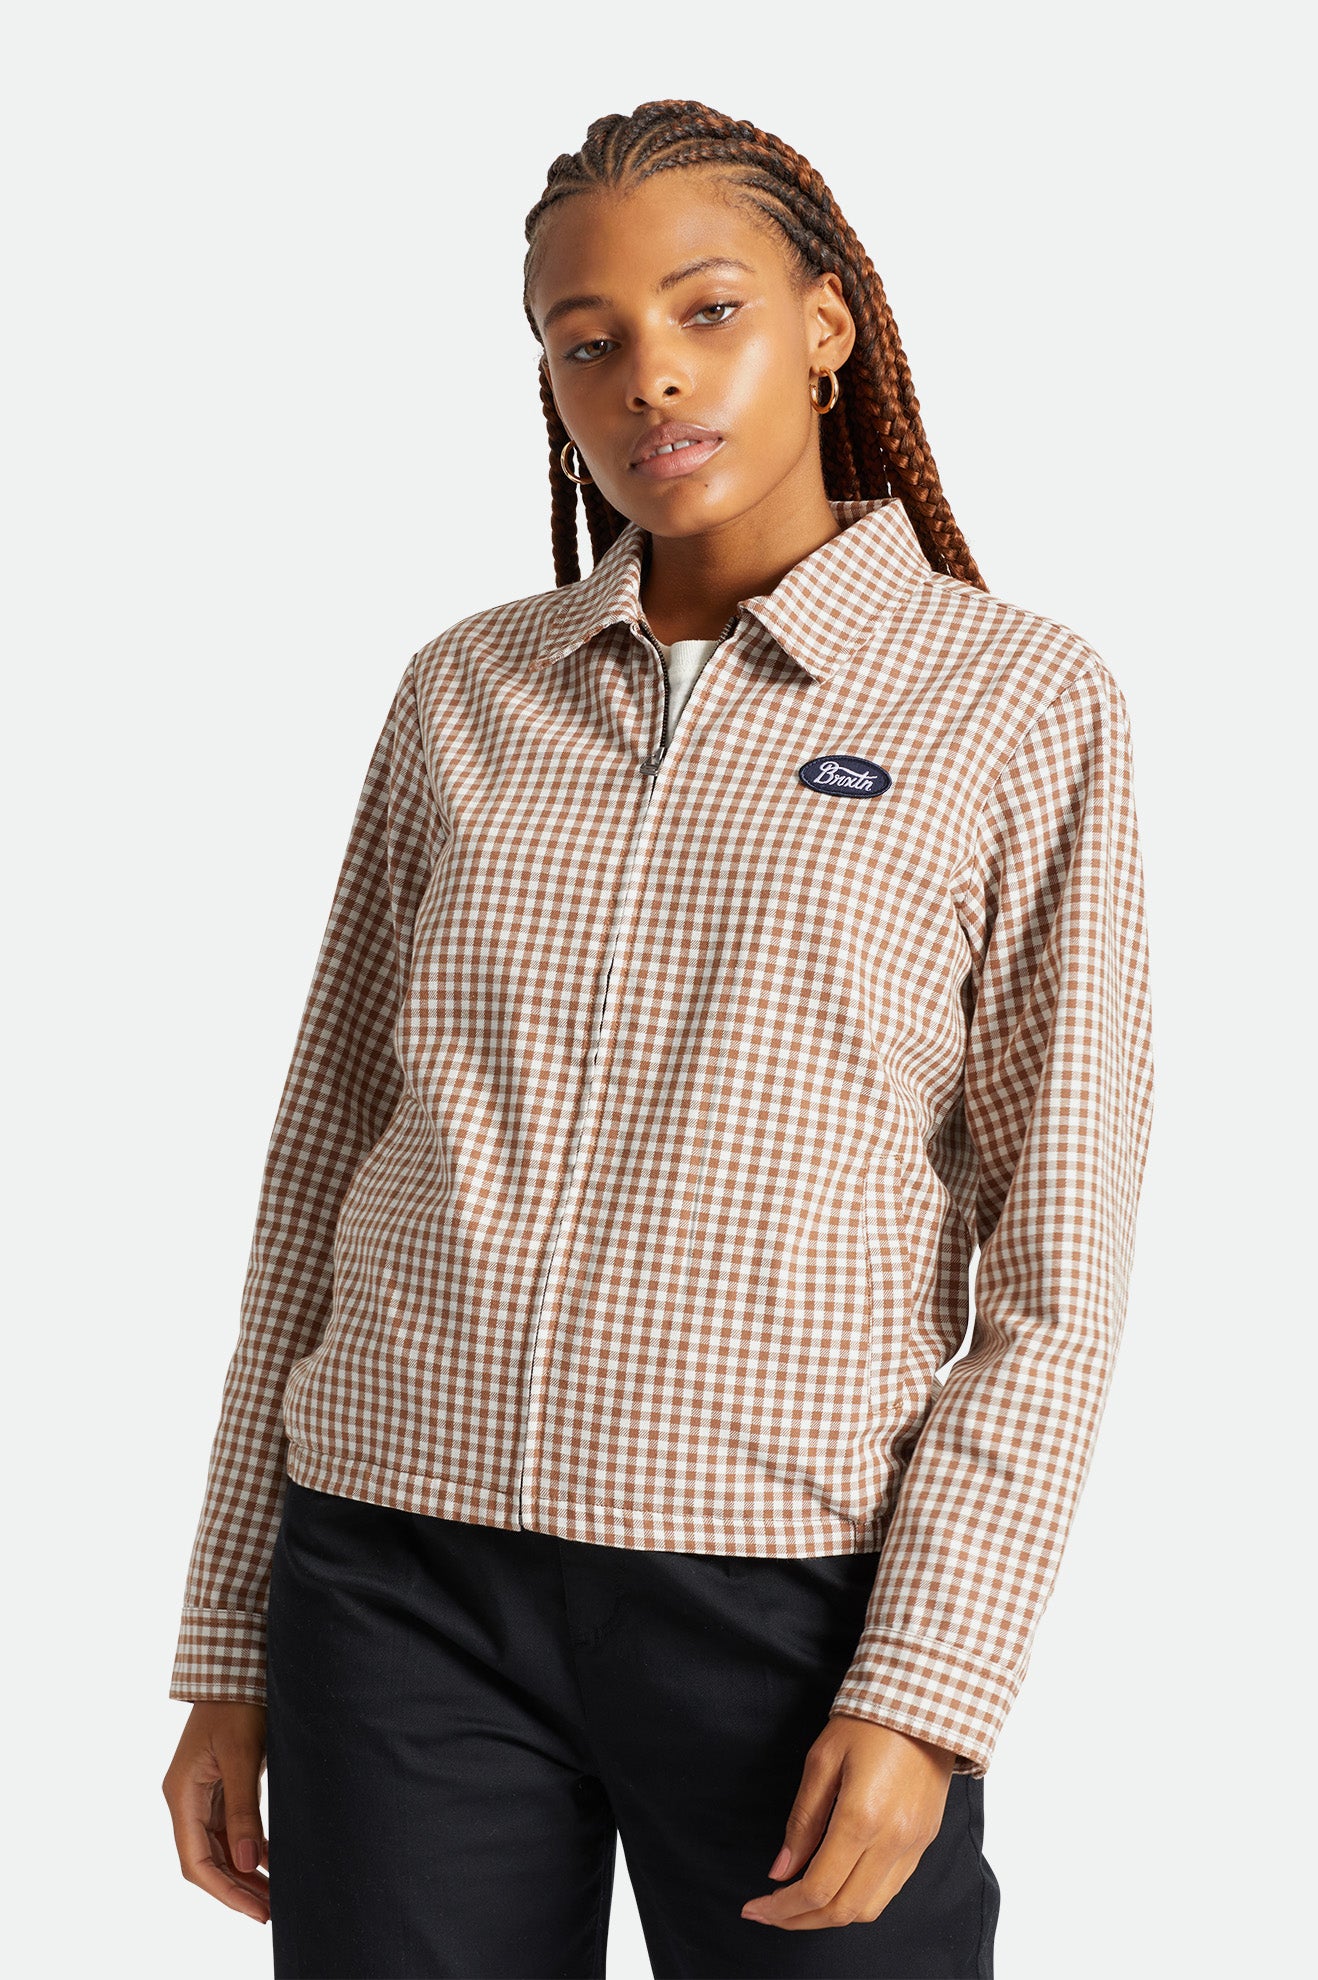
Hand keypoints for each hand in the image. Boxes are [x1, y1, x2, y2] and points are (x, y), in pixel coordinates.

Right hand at [162, 1702, 270, 1924]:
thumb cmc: (238, 1704)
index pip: (196, 1862)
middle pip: (207, 1861)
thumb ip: (243, 1810)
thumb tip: (247, 1862)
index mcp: (182, 1795)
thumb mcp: (243, 1755)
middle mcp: (187, 1800)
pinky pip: (229, 1830)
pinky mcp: (220, 1787)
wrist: (238, 1666)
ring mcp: (202, 1794)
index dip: (225, 1891)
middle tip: (271, 1911)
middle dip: (237, 1889)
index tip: (255, 1910)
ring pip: (219, 1849)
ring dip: (244, 1873)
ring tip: (274, 1897)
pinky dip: (248, 1850)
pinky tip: (269, 1864)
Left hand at [740, 1714, 955, 1931]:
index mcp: (862, 1818)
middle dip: (800, 1920)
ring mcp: (914, 1845)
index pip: (818, 1887)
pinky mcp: (925, 1842)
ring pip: (870, 1909)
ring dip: (830, 1916)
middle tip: (769, 1914)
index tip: (753, 1908)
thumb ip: (802, 1821)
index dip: (781, 1907)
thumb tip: (780, 1872)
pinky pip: (890, 1890)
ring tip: (798, 1906)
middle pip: (843, 1910)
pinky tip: (835, 1887)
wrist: (925, 1702)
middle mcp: (893, 1841)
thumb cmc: (867, 1722)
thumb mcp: (822, 1761)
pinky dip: (858, 1900)